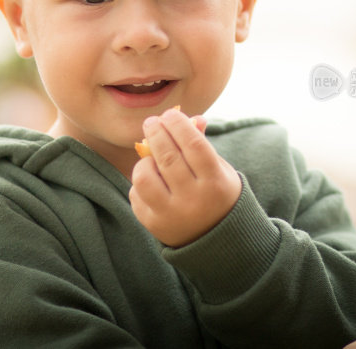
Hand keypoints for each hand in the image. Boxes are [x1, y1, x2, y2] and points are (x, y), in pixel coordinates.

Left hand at [129, 108, 241, 246]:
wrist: (216, 241)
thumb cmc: (216, 194)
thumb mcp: (219, 170)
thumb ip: (202, 144)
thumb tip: (192, 117)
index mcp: (215, 182)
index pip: (193, 144)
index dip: (178, 124)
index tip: (170, 114)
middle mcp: (193, 200)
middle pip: (167, 157)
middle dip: (156, 132)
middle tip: (151, 122)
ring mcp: (172, 214)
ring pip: (145, 177)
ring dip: (144, 160)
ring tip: (150, 155)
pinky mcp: (153, 224)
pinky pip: (136, 194)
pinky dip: (141, 181)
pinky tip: (151, 179)